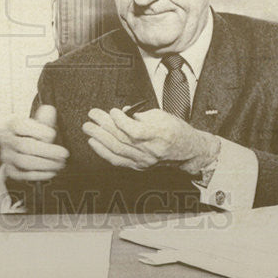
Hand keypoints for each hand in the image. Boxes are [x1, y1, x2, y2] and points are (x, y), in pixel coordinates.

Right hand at [0, 105, 68, 181]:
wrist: (14, 145)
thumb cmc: (29, 132)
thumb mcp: (35, 121)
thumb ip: (44, 117)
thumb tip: (50, 110)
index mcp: (12, 124)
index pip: (21, 126)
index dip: (38, 130)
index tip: (53, 134)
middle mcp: (6, 140)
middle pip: (24, 146)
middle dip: (47, 151)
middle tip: (63, 154)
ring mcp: (7, 156)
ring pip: (23, 162)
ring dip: (45, 164)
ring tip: (60, 163)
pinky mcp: (10, 170)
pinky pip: (23, 175)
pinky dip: (39, 174)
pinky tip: (52, 171)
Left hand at [82, 108, 220, 175]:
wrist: (188, 151)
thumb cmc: (176, 130)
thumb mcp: (161, 115)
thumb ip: (139, 114)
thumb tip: (121, 112)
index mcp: (158, 134)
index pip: (134, 130)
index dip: (120, 120)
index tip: (113, 111)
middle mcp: (150, 150)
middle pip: (121, 139)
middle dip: (103, 126)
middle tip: (92, 116)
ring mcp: (144, 160)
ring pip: (116, 150)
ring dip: (99, 138)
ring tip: (88, 128)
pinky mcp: (139, 166)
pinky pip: (117, 160)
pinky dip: (103, 151)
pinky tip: (94, 142)